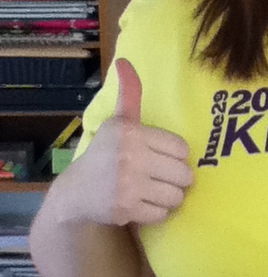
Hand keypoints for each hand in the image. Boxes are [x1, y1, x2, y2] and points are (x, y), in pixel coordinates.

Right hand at [66, 58, 193, 224]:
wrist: (75, 193)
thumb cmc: (105, 155)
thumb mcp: (118, 122)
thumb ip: (130, 95)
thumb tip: (126, 62)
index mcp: (130, 132)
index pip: (181, 149)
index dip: (176, 156)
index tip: (161, 157)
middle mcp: (129, 156)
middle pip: (184, 174)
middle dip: (176, 179)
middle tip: (161, 177)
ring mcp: (127, 185)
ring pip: (176, 196)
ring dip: (169, 197)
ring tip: (153, 191)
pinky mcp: (126, 209)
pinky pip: (162, 213)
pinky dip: (156, 212)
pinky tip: (142, 204)